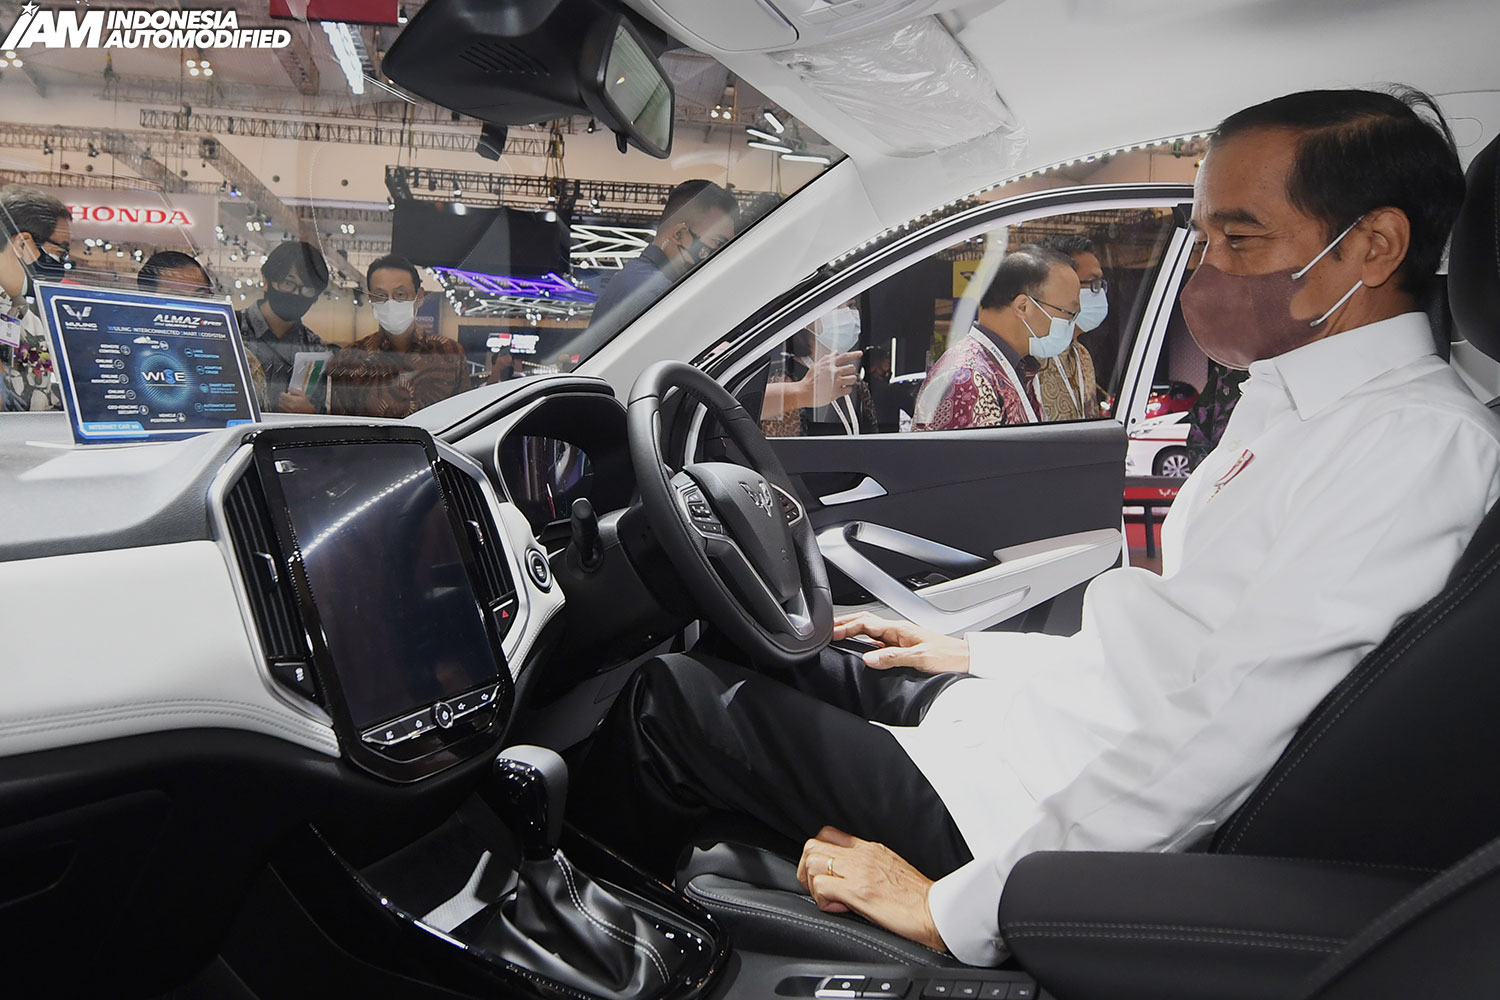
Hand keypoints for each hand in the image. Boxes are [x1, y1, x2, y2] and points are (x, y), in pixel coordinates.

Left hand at [278, 388, 315, 413]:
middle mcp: (289, 405)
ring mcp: (288, 410)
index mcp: (293, 400)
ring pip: (280, 404)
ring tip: (285, 401)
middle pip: (280, 399)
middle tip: (285, 397)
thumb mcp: (302, 394)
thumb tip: (289, 388)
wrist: (308, 412)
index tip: (284, 393)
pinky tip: (285, 405)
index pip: (282, 395)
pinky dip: (282, 407)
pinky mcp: (287, 413)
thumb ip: (295, 390)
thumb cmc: (305, 403)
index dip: (283, 393)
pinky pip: (281, 409)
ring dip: (281, 402)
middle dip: (282, 397)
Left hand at [797, 827, 945, 952]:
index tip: (824, 872)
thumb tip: (850, 876)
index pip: (829, 834)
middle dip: (807, 868)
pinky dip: (823, 902)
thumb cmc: (918, 897)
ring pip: (812, 863)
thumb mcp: (891, 868)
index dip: (818, 853)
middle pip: (813, 845)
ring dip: (813, 884)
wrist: (936, 911)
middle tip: (818, 888)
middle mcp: (861, 855)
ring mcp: (858, 871)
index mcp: (870, 848)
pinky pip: (821, 889)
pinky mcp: (858, 892)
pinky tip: (840, 909)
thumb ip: (869, 865)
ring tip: (829, 899)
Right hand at [800, 350, 861, 406]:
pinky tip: (841, 389)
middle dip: (851, 371)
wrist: (804, 392)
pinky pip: (849, 389)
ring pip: (853, 379)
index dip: (854, 354)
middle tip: (847, 374)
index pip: (845, 356)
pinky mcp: (837, 392)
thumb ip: (827, 358)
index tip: (859, 354)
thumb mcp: (817, 365)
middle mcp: (834, 372)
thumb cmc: (809, 380)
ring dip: (850, 380)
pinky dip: (847, 390)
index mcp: (829, 364)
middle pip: (852, 368)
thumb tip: (835, 353)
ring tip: (844, 382)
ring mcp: (837, 382)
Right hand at [833, 611, 969, 674]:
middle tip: (827, 629)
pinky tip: (859, 648)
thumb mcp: (920, 659)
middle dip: (844, 623)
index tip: (831, 633)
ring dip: (852, 631)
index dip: (846, 627)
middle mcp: (897, 631)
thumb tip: (869, 659)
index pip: (866, 624)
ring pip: (870, 630)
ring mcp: (899, 637)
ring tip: (837, 636)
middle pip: (864, 622)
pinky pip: (877, 640)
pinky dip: (863, 641)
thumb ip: (893, 658)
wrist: (965, 658)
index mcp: (899, 629)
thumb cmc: (948, 656)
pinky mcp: (903, 646)